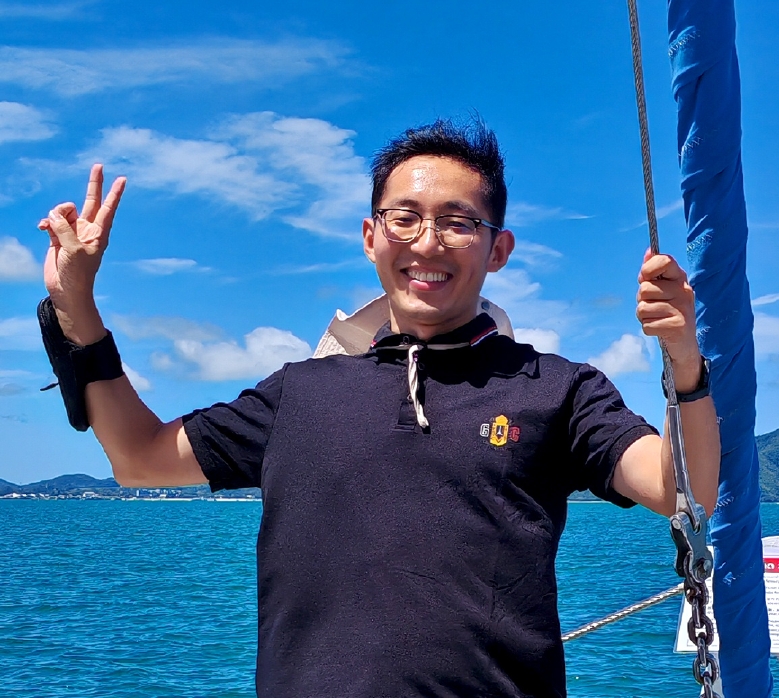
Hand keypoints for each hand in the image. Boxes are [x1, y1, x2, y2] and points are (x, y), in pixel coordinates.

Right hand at [39, 164, 125, 343]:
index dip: (114, 193)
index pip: (108, 207)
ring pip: (63, 210)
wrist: (66, 290)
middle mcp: (87, 229)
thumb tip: (54, 215)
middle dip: (94, 183)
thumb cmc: (77, 274)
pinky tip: (43, 228)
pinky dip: (47, 222)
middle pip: (91, 200)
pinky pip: (51, 220)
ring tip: (53, 229)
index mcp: (99, 232)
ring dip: (56, 215)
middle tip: (99, 165)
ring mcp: (72, 232)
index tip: (122, 179)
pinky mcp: (58, 237)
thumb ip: (64, 228)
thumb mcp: (73, 249)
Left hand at [636, 250, 700, 391]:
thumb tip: (649, 251)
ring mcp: (683, 308)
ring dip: (644, 317)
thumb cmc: (668, 312)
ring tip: (657, 318)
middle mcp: (684, 290)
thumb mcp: (661, 290)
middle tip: (654, 307)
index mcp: (680, 278)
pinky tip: (660, 329)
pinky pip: (646, 325)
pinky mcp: (678, 326)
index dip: (648, 270)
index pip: (663, 261)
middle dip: (642, 300)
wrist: (684, 343)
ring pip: (642, 308)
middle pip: (644, 289)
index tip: (646, 279)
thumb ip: (653, 272)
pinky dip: (648, 329)